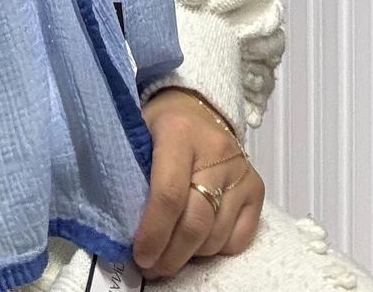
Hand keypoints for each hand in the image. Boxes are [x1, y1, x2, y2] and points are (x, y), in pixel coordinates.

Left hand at [131, 88, 264, 278]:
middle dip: (171, 254)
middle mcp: (216, 150)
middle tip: (152, 267)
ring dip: (190, 255)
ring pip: (217, 235)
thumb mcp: (137, 131)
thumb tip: (116, 221)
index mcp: (178, 132)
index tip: (140, 255)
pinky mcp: (257, 188)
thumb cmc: (158, 123)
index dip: (154, 232)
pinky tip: (196, 243)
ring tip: (169, 256)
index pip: (168, 193)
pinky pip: (238, 238)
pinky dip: (215, 249)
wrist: (197, 104)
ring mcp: (241, 171)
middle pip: (196, 221)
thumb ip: (128, 167)